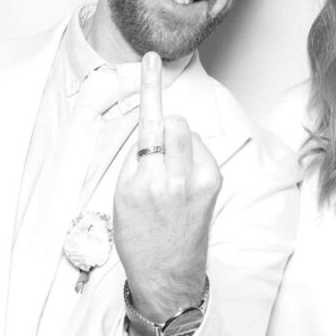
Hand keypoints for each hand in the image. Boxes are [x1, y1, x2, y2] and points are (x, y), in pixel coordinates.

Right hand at [113, 52, 220, 325]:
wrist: (167, 275)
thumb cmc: (139, 238)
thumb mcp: (122, 199)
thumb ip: (136, 161)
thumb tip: (153, 129)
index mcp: (139, 182)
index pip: (145, 125)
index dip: (149, 88)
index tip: (151, 60)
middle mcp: (169, 179)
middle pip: (173, 122)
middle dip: (164, 127)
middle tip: (157, 152)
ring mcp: (196, 182)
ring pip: (188, 133)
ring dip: (178, 143)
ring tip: (170, 174)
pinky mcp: (213, 184)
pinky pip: (200, 150)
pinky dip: (191, 157)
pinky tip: (185, 182)